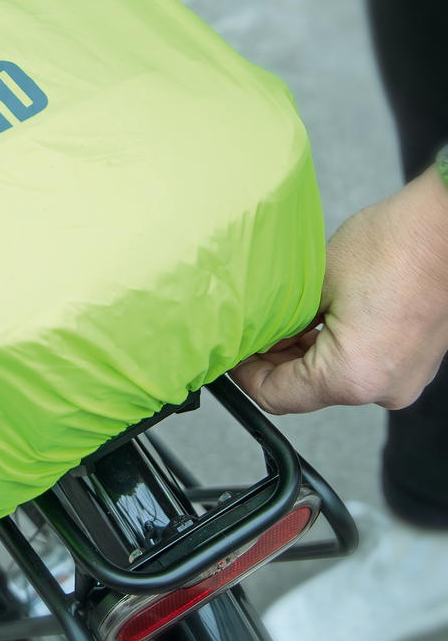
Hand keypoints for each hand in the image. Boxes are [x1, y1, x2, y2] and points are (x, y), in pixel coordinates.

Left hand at [232, 166, 447, 413]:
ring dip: (300, 353)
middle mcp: (382, 389)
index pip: (276, 395)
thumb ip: (280, 321)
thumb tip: (257, 336)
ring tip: (279, 320)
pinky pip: (357, 365)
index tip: (230, 353)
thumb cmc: (395, 245)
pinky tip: (312, 320)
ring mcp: (401, 378)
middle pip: (304, 390)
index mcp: (353, 376)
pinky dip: (329, 348)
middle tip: (248, 332)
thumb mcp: (313, 284)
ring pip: (329, 378)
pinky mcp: (411, 362)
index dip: (244, 374)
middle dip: (271, 361)